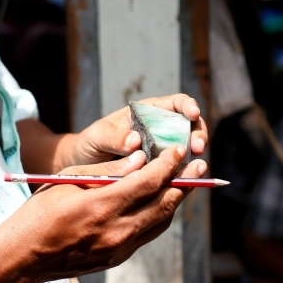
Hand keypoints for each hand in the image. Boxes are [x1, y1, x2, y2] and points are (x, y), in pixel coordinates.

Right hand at [3, 145, 206, 279]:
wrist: (24, 256)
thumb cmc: (40, 211)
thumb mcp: (69, 181)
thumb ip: (108, 170)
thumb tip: (141, 158)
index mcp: (102, 206)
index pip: (148, 181)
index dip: (168, 164)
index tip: (178, 150)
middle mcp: (116, 231)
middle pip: (164, 203)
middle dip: (185, 181)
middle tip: (200, 164)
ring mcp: (118, 249)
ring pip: (161, 221)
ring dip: (177, 199)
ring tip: (187, 181)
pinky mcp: (117, 259)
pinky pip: (148, 234)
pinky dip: (160, 215)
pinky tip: (162, 201)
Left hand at [69, 94, 207, 166]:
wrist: (84, 167)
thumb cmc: (91, 143)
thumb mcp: (97, 136)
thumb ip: (114, 138)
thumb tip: (135, 142)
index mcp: (147, 113)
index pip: (175, 103)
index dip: (188, 106)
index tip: (193, 114)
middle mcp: (160, 130)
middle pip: (189, 126)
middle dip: (198, 134)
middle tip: (197, 147)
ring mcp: (163, 151)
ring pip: (187, 149)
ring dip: (194, 156)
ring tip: (195, 164)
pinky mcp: (160, 170)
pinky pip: (176, 170)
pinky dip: (182, 173)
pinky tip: (182, 179)